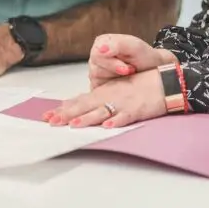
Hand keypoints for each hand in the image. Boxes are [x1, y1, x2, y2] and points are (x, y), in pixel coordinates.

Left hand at [44, 69, 167, 128]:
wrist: (162, 81)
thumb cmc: (136, 86)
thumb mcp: (112, 90)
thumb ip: (92, 99)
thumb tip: (70, 106)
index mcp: (102, 93)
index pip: (79, 102)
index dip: (63, 109)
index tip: (46, 116)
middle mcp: (109, 97)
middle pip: (85, 107)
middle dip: (68, 115)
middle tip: (52, 122)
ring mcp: (122, 103)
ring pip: (102, 111)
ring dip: (88, 118)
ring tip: (74, 125)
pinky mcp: (136, 110)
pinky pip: (125, 116)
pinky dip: (117, 120)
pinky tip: (108, 126)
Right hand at [88, 34, 177, 87]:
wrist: (154, 69)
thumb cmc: (144, 56)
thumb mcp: (135, 46)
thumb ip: (118, 44)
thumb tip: (101, 49)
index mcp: (101, 43)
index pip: (96, 54)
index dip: (111, 63)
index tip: (126, 67)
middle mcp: (96, 58)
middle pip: (95, 69)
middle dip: (116, 72)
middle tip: (130, 70)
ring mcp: (97, 73)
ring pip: (97, 80)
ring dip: (116, 80)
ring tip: (129, 75)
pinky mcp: (99, 87)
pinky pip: (98, 92)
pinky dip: (112, 90)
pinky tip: (123, 85)